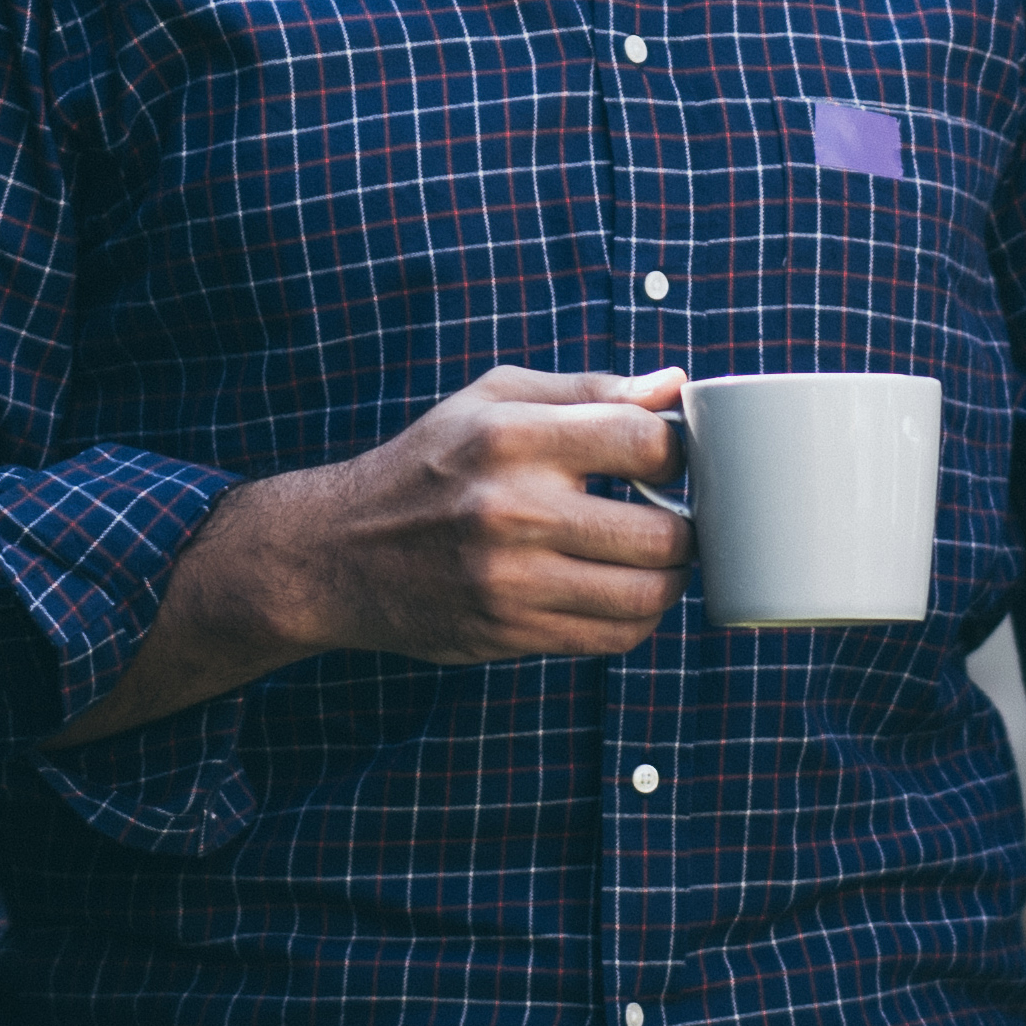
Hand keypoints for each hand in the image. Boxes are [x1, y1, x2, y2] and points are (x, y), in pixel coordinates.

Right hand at [274, 363, 695, 667]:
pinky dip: (637, 618)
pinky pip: (612, 638)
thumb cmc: (431, 462)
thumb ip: (589, 389)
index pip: (643, 441)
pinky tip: (622, 591)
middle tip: (674, 515)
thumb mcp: (493, 399)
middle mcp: (511, 510)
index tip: (665, 460)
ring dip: (670, 578)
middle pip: (662, 532)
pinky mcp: (508, 633)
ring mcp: (509, 581)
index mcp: (511, 437)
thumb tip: (676, 386)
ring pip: (646, 595)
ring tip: (657, 556)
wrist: (339, 552)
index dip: (676, 452)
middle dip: (686, 524)